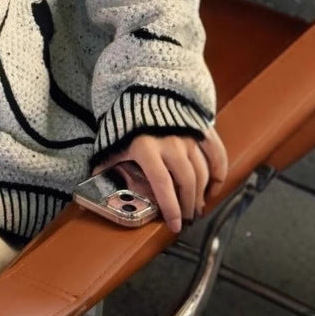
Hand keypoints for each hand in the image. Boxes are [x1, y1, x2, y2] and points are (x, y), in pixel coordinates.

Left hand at [98, 129, 227, 232]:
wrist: (142, 89)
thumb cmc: (126, 120)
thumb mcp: (112, 142)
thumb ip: (106, 165)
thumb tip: (95, 188)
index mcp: (146, 147)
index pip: (162, 185)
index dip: (170, 208)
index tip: (174, 226)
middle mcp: (170, 142)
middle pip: (186, 182)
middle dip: (188, 205)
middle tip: (187, 218)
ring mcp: (188, 135)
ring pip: (202, 172)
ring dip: (202, 193)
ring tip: (196, 206)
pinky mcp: (201, 128)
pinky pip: (216, 154)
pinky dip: (219, 173)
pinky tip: (215, 187)